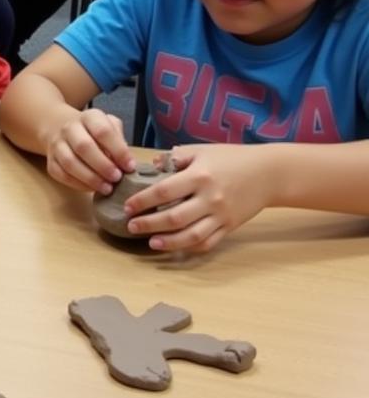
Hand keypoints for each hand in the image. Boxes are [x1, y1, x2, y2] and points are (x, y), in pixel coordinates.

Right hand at [43, 107, 134, 193]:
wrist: (59, 127)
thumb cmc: (93, 131)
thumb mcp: (109, 126)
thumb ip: (119, 141)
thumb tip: (127, 164)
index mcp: (89, 117)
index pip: (103, 131)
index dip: (118, 150)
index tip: (130, 166)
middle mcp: (69, 128)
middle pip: (83, 146)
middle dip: (103, 165)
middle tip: (117, 178)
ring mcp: (57, 145)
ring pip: (70, 162)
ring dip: (90, 178)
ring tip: (107, 187)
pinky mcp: (51, 161)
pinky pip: (62, 175)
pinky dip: (78, 184)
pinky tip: (92, 188)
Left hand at [122, 143, 272, 252]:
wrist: (269, 172)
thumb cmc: (232, 158)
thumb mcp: (202, 150)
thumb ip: (176, 157)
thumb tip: (152, 165)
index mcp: (199, 176)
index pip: (163, 192)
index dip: (142, 201)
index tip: (128, 206)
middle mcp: (209, 198)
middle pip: (174, 218)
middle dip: (149, 224)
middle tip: (132, 226)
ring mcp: (221, 215)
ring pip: (191, 236)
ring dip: (168, 242)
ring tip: (151, 242)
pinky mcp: (230, 226)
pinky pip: (208, 242)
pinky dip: (190, 247)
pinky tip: (176, 247)